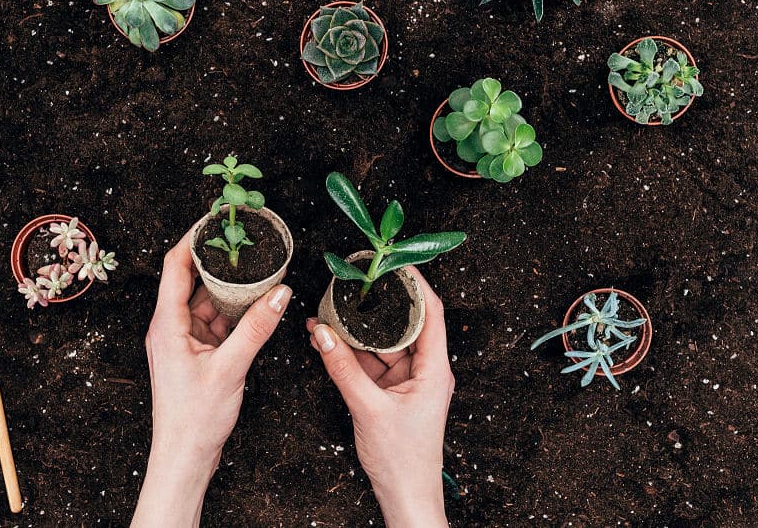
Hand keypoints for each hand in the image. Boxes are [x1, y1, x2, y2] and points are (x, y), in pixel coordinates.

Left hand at [132, 232, 291, 527]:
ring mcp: (182, 341)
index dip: (192, 238)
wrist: (184, 458)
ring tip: (257, 268)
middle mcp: (170, 327)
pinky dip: (233, 313)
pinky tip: (256, 305)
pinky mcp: (194, 355)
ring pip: (207, 302)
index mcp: (167, 324)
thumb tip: (280, 292)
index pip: (175, 266)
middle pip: (192, 280)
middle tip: (245, 239)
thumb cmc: (195, 419)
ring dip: (230, 288)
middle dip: (218, 260)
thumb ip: (257, 328)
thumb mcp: (231, 368)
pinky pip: (215, 323)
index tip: (214, 218)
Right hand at [307, 267, 452, 527]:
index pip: (431, 313)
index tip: (394, 262)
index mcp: (435, 369)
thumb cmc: (402, 459)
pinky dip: (353, 352)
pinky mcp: (394, 392)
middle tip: (356, 281)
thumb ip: (343, 368)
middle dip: (378, 303)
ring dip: (359, 330)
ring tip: (332, 310)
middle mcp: (426, 370)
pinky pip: (373, 363)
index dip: (415, 284)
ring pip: (385, 343)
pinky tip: (330, 341)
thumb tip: (322, 333)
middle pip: (405, 323)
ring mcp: (410, 381)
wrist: (405, 496)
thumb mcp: (367, 408)